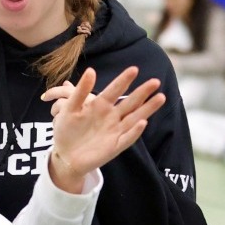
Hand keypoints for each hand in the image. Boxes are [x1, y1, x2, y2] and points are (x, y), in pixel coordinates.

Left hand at [40, 67, 164, 193]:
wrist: (64, 155)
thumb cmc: (66, 130)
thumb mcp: (69, 108)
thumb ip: (80, 91)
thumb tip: (91, 70)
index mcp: (100, 105)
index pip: (114, 90)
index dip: (124, 80)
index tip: (134, 69)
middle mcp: (111, 116)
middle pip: (130, 102)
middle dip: (143, 92)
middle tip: (155, 81)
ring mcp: (115, 131)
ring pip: (135, 118)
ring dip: (147, 109)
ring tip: (160, 97)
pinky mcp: (115, 146)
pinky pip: (127, 138)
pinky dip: (134, 131)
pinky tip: (142, 122)